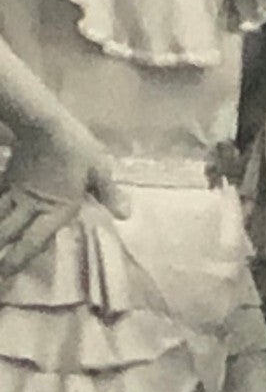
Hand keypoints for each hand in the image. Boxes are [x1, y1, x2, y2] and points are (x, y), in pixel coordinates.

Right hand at [0, 118, 127, 279]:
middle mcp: (32, 203)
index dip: (20, 257)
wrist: (41, 118)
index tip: (7, 273)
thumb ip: (109, 193)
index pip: (34, 239)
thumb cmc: (75, 146)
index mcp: (56, 208)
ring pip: (0, 215)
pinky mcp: (9, 175)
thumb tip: (126, 216)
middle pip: (11, 231)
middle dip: (1, 251)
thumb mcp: (99, 170)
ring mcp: (17, 189)